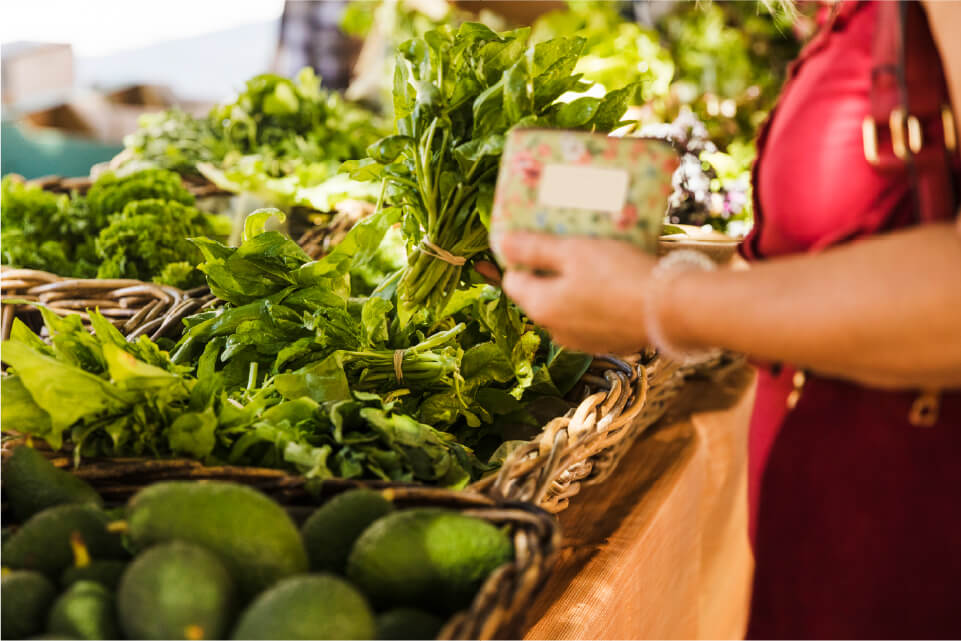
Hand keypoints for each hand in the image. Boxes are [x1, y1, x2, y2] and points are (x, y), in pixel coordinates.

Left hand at [499, 232, 657, 353]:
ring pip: (565, 307)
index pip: (512, 281)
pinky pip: (589, 318)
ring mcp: (580, 342)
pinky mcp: (605, 344)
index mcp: (539, 307)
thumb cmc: (618, 274)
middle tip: (571, 246)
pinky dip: (594, 301)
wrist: (670, 310)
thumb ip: (534, 249)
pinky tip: (614, 284)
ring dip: (573, 287)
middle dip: (549, 272)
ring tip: (596, 262)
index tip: (539, 240)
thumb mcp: (573, 251)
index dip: (521, 258)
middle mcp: (554, 331)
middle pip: (539, 295)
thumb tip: (501, 244)